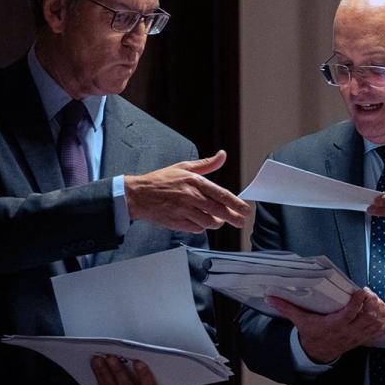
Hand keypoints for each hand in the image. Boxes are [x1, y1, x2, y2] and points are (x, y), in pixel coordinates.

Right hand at [124, 150, 250, 232]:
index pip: (221, 195)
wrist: (138, 195)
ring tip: (217, 220)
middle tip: (241, 221)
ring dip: (216, 222)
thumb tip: (222, 155)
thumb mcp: (184, 167)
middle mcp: (190, 196)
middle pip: (219, 211)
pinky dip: (201, 227)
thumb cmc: (161, 180)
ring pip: (209, 222)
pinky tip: (200, 221)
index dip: (236, 204)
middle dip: (233, 217)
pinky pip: (197, 228)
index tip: (245, 210)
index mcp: (194, 181)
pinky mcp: (177, 223)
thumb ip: (206, 164)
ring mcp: (184, 211)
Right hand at [267, 288, 384, 362]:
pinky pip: (381, 330)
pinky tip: (382, 310)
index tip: (361, 290)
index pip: (349, 315)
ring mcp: (359, 336)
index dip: (358, 302)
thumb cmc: (312, 333)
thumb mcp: (299, 321)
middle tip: (369, 293)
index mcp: (334, 325)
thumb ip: (286, 308)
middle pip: (368, 318)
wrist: (318, 352)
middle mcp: (349, 331)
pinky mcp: (365, 338)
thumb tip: (270, 297)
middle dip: (372, 304)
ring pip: (377, 323)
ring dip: (380, 310)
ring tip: (376, 299)